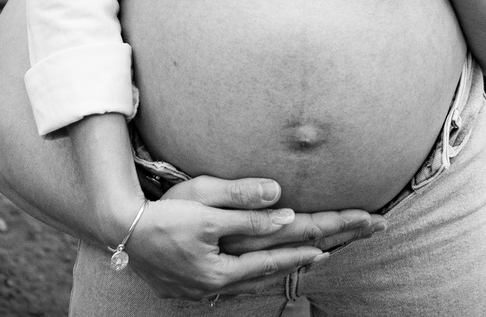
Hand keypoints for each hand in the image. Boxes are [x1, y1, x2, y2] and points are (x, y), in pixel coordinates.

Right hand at [125, 176, 386, 299]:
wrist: (122, 233)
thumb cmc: (162, 213)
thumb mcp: (201, 201)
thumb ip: (243, 204)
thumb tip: (284, 203)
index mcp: (228, 261)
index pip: (285, 246)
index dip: (321, 236)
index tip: (352, 227)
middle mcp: (226, 279)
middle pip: (284, 260)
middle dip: (327, 242)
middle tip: (363, 228)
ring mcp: (214, 285)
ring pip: (268, 274)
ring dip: (299, 260)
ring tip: (328, 251)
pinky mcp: (203, 283)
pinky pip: (248, 281)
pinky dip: (270, 271)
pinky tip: (278, 265)